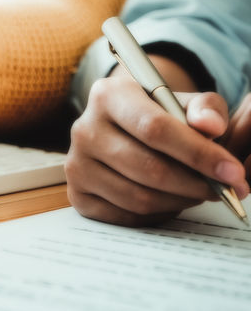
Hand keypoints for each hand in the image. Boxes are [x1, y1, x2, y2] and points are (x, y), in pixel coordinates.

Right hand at [65, 70, 248, 226]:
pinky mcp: (76, 193)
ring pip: (139, 197)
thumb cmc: (156, 114)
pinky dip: (156, 214)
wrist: (117, 128)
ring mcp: (76, 163)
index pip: (155, 129)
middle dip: (195, 184)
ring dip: (179, 201)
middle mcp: (84, 128)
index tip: (233, 172)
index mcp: (107, 95)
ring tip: (197, 192)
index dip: (198, 154)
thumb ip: (205, 109)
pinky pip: (125, 215)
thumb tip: (211, 128)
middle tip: (223, 190)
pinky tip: (170, 200)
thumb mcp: (182, 102)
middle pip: (148, 168)